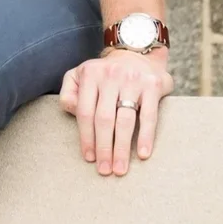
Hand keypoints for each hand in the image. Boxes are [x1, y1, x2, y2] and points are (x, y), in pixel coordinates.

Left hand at [59, 49, 173, 175]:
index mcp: (90, 74)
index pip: (85, 111)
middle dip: (103, 148)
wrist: (137, 52)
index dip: (86, 137)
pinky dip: (145, 137)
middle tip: (104, 170)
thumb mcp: (81, 74)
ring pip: (125, 120)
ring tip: (120, 169)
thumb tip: (72, 110)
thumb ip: (70, 92)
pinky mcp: (152, 85)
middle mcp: (110, 75)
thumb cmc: (105, 73)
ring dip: (122, 148)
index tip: (89, 158)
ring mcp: (132, 80)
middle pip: (104, 118)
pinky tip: (143, 154)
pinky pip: (148, 116)